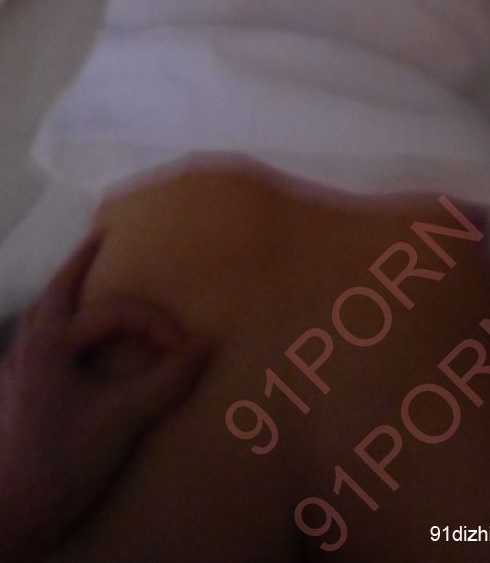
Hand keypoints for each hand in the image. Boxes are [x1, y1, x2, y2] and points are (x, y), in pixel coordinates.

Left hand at [0, 237, 206, 561]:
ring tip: (82, 278)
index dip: (156, 324)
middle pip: (55, 292)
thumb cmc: (65, 461)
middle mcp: (27, 348)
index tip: (188, 349)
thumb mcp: (124, 418)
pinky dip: (53, 324)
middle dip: (79, 264)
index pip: (114, 314)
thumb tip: (207, 342)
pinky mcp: (16, 394)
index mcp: (50, 344)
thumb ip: (167, 379)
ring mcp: (16, 371)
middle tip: (100, 239)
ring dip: (63, 293)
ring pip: (39, 316)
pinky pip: (34, 342)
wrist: (14, 514)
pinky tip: (66, 339)